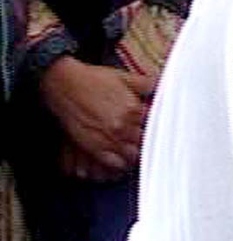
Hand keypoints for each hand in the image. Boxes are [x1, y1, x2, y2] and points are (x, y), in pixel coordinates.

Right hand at [40, 56, 154, 173]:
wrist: (63, 83)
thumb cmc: (92, 79)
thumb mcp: (122, 77)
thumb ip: (145, 83)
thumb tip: (160, 85)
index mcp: (134, 110)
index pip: (154, 127)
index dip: (155, 128)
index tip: (155, 129)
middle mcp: (123, 126)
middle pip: (145, 143)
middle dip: (146, 141)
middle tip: (143, 139)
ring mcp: (109, 138)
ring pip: (133, 156)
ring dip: (135, 153)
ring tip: (133, 149)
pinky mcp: (94, 147)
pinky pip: (115, 163)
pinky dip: (121, 163)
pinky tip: (122, 158)